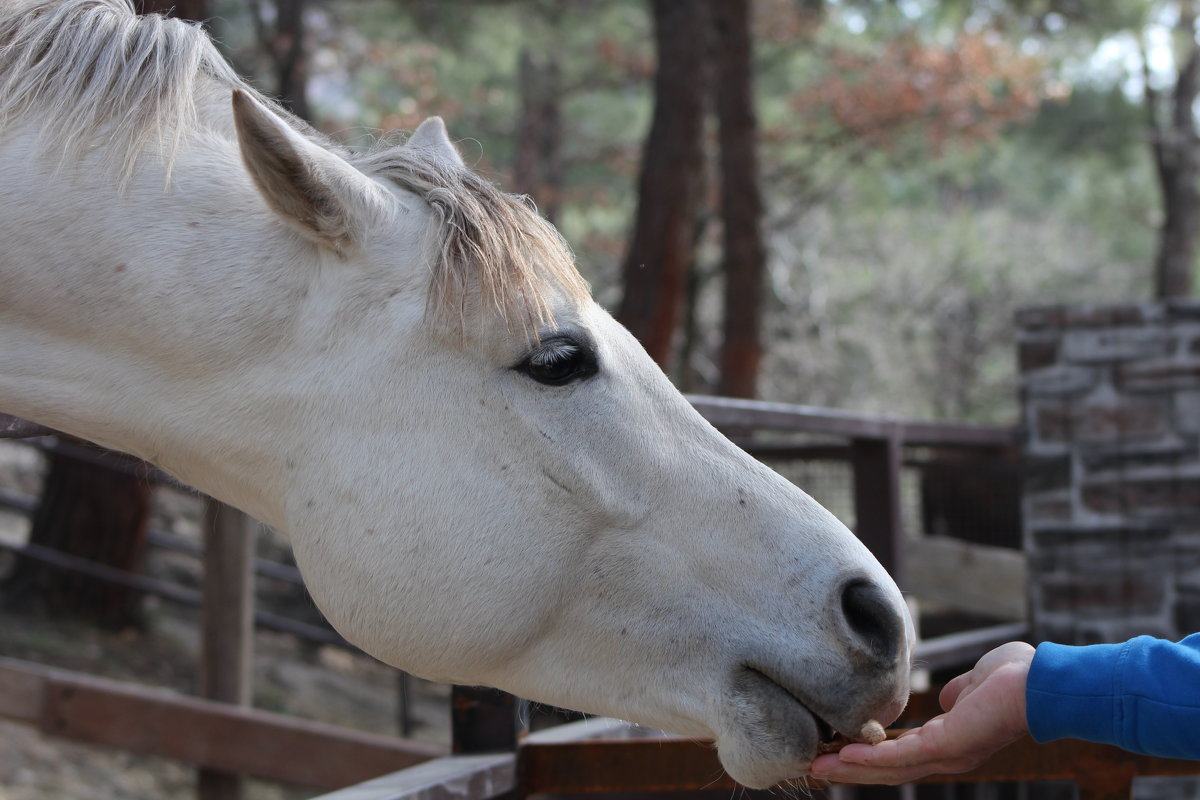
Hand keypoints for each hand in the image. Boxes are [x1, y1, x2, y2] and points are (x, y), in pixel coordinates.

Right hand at [810, 641, 1034, 784]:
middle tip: (813, 767)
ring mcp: (946, 754)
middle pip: (888, 770)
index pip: (901, 756)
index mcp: (951, 742)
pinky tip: (843, 755)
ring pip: (889, 768)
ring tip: (817, 766)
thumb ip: (957, 694)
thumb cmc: (1016, 677)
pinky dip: (870, 758)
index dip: (868, 756)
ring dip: (850, 768)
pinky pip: (900, 756)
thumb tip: (944, 699)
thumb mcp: (975, 684)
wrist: (1043, 683)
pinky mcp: (946, 745)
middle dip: (849, 769)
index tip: (837, 751)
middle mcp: (947, 756)